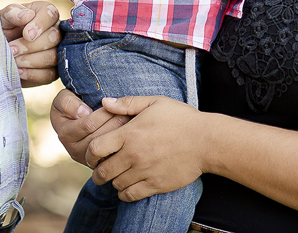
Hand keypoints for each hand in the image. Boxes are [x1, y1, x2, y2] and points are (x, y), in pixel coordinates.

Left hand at [0, 1, 59, 86]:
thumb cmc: (2, 30)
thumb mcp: (3, 18)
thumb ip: (13, 13)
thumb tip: (27, 15)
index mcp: (44, 13)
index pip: (51, 14)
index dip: (40, 25)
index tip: (25, 34)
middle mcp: (55, 30)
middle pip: (54, 38)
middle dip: (31, 46)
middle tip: (12, 50)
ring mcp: (56, 51)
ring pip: (53, 57)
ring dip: (30, 61)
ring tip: (14, 61)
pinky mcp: (52, 71)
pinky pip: (49, 74)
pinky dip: (32, 74)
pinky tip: (19, 71)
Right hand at [49, 88, 128, 165]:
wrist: (76, 119)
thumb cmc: (72, 105)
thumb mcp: (64, 99)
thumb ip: (68, 103)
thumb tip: (83, 113)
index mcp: (65, 134)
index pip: (89, 124)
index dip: (104, 113)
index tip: (115, 104)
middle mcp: (74, 150)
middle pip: (100, 137)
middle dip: (116, 122)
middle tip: (130, 111)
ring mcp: (87, 159)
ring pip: (108, 148)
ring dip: (121, 132)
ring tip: (132, 119)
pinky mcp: (98, 164)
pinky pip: (112, 156)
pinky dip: (122, 144)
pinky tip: (130, 132)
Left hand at [89, 96, 205, 200]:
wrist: (206, 141)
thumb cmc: (181, 118)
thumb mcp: (155, 102)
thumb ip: (127, 103)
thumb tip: (104, 102)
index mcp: (130, 133)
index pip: (96, 148)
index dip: (90, 153)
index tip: (94, 154)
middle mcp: (134, 154)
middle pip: (102, 171)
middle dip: (98, 171)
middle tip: (100, 169)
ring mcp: (145, 171)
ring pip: (115, 184)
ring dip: (113, 181)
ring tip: (117, 175)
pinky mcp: (156, 184)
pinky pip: (130, 195)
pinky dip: (125, 193)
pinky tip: (128, 186)